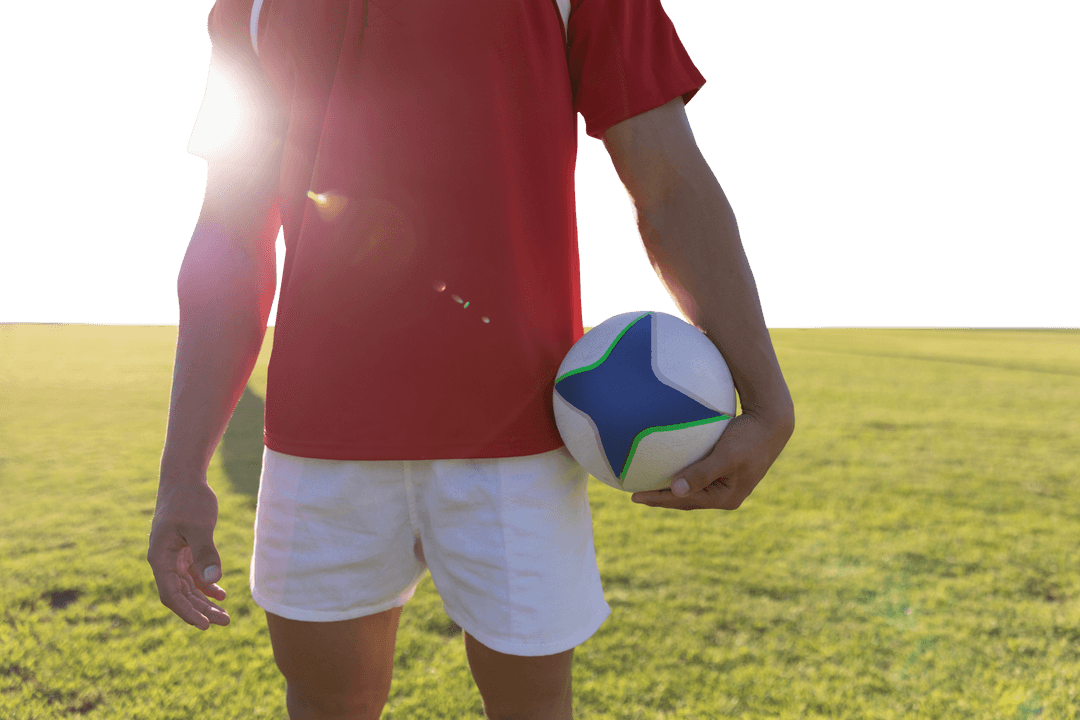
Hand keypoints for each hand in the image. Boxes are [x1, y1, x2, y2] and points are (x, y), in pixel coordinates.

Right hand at [146, 479, 229, 629]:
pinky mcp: (184, 550)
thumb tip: (214, 581)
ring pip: (188, 587)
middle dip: (201, 611)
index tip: (204, 626)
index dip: (187, 612)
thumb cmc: (189, 499)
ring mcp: (173, 557)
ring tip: (225, 616)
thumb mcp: (199, 525)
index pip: (171, 594)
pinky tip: (221, 595)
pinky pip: (193, 575)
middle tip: (225, 622)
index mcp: (160, 558)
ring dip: (205, 602)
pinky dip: (206, 586)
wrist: (184, 478)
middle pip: (181, 595)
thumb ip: (205, 553)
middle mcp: (163, 561)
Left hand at [630, 407, 793, 510]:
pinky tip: (666, 466)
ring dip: (669, 488)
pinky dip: (681, 474)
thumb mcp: (726, 456)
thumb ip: (702, 473)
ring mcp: (726, 483)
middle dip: (661, 498)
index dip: (658, 500)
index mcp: (726, 498)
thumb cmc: (749, 437)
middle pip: (686, 499)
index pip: (684, 501)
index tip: (634, 497)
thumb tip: (676, 490)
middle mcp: (725, 494)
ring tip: (647, 485)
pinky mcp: (725, 469)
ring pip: (691, 489)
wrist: (772, 421)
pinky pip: (697, 475)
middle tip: (635, 494)